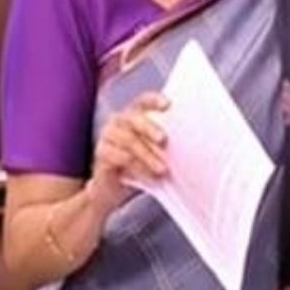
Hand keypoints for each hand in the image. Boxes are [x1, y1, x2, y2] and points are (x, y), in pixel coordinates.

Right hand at [87, 91, 168, 214]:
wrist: (112, 190)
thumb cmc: (138, 166)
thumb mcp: (153, 151)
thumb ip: (163, 143)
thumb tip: (188, 142)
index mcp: (133, 115)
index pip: (143, 101)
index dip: (154, 100)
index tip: (168, 105)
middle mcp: (118, 121)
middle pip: (134, 119)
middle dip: (150, 128)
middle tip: (163, 140)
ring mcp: (108, 136)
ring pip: (130, 141)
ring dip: (148, 156)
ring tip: (162, 169)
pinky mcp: (101, 153)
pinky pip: (121, 158)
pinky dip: (138, 167)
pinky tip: (150, 176)